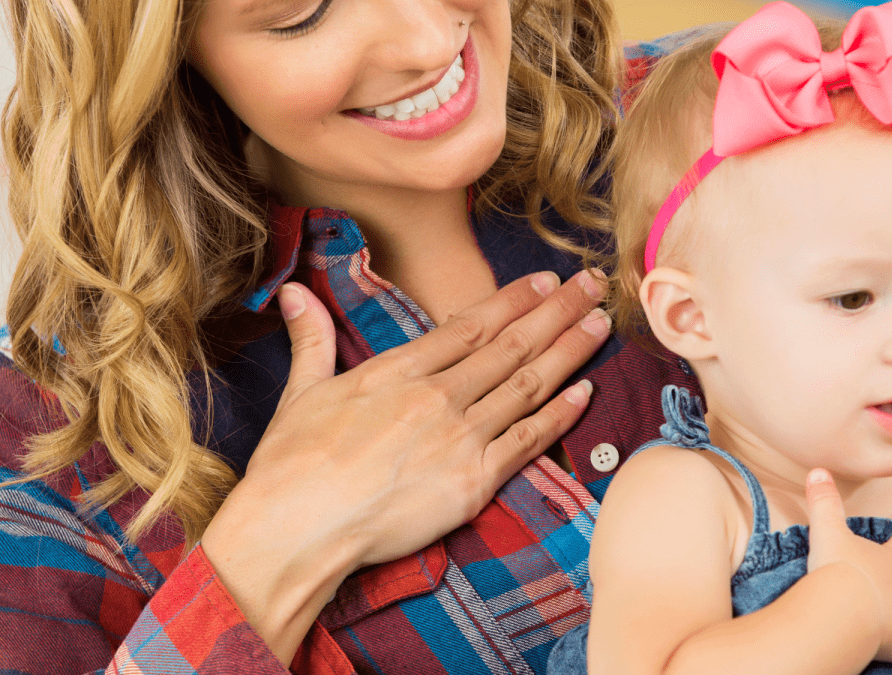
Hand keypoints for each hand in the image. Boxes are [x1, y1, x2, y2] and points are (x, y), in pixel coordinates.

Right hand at [201, 270, 609, 662]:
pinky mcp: (474, 481)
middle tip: (591, 284)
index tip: (544, 281)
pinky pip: (528, 441)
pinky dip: (560, 415)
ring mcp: (460, 437)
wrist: (298, 527)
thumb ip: (311, 339)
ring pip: (528, 385)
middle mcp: (437, 395)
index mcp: (398, 370)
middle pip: (511, 345)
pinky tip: (585, 392)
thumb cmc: (292, 466)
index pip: (470, 324)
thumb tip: (293, 294)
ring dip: (569, 351)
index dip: (514, 300)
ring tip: (600, 324)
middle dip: (557, 311)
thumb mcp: (299, 393)